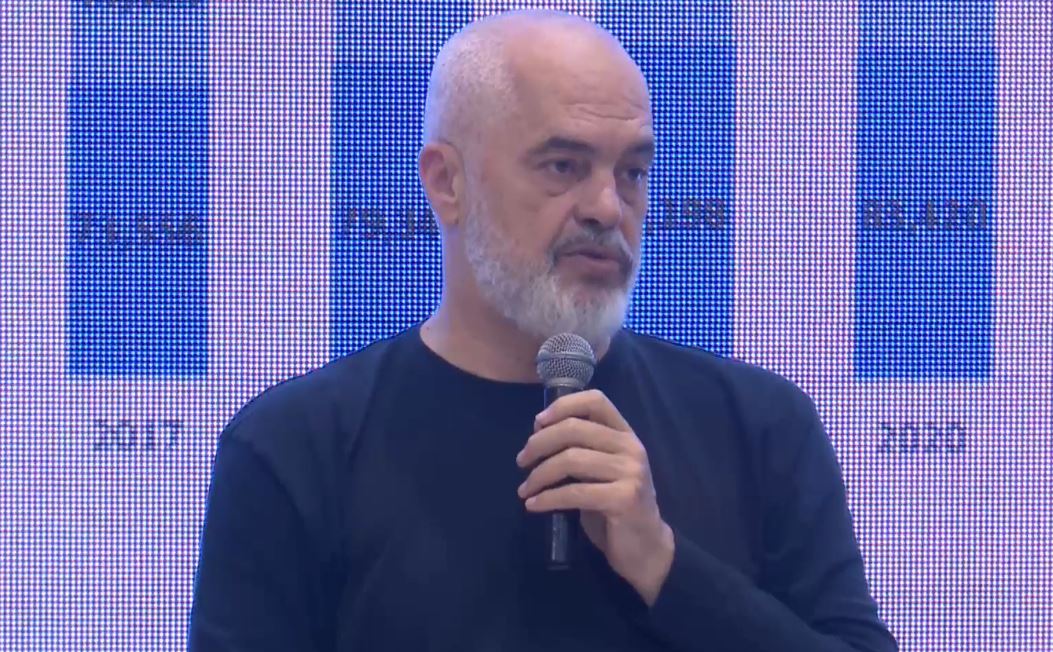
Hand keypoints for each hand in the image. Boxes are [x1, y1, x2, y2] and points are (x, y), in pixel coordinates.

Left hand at [515, 389, 674, 605]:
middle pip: (574, 429)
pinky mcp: (624, 499)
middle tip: (521, 461)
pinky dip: (547, 498)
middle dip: (539, 443)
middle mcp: (631, 447)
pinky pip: (574, 492)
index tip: (537, 423)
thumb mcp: (601, 470)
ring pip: (571, 460)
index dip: (562, 406)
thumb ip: (581, 449)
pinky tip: (533, 505)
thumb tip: (538, 433)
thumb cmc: (615, 506)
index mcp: (625, 434)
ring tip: (525, 489)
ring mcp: (631, 472)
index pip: (596, 400)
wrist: (645, 547)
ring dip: (539, 475)